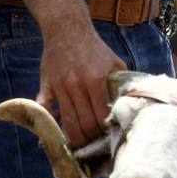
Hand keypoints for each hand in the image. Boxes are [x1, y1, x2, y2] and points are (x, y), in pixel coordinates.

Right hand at [37, 24, 127, 146]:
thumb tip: (131, 102)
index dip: (105, 131)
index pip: (101, 115)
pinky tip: (57, 131)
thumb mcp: (114, 62)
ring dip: (74, 137)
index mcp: (96, 80)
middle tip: (95, 146)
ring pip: (67, 122)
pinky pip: (45, 110)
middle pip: (84, 123)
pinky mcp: (46, 86)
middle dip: (91, 139)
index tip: (108, 138)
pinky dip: (49, 123)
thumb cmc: (95, 49)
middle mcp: (77, 85)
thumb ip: (121, 82)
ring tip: (81, 146)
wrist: (68, 30)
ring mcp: (60, 87)